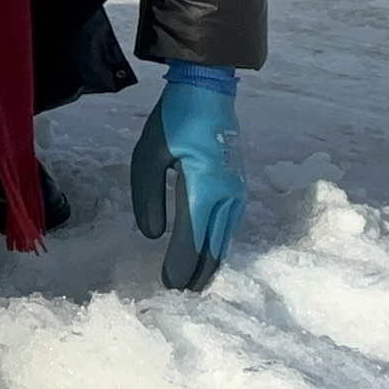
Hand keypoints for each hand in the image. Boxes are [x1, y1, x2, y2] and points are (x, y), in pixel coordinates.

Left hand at [130, 64, 245, 290]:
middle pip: (213, 247)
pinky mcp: (240, 188)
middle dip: (196, 274)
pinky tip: (209, 256)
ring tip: (194, 286)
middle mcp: (227, 196)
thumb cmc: (175, 121)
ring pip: (225, 240)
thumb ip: (148, 197)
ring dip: (210, 264)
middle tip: (179, 297)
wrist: (210, 91)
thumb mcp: (149, 155)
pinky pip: (230, 228)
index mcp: (204, 188)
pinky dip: (218, 247)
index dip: (179, 266)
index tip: (167, 287)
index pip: (192, 239)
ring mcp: (238, 193)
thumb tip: (153, 235)